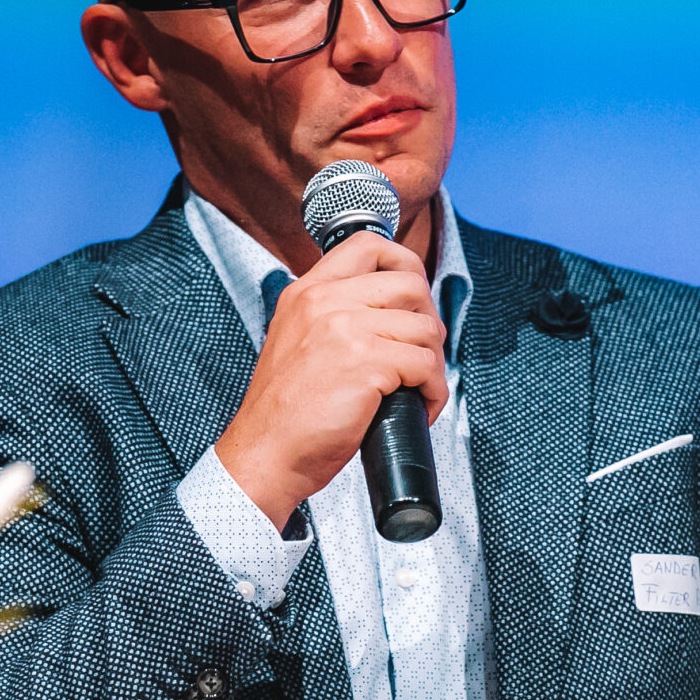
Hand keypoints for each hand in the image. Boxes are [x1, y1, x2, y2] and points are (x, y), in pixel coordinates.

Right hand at [215, 229, 446, 525]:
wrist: (265, 454)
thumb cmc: (285, 414)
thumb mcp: (295, 342)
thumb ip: (331, 316)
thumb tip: (389, 312)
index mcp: (306, 292)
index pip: (368, 245)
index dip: (404, 264)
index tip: (413, 299)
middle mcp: (324, 302)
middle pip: (410, 283)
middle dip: (429, 320)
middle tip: (421, 354)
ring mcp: (345, 330)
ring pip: (425, 327)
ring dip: (434, 363)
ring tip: (419, 389)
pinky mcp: (366, 364)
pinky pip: (426, 365)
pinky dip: (433, 392)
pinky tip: (418, 407)